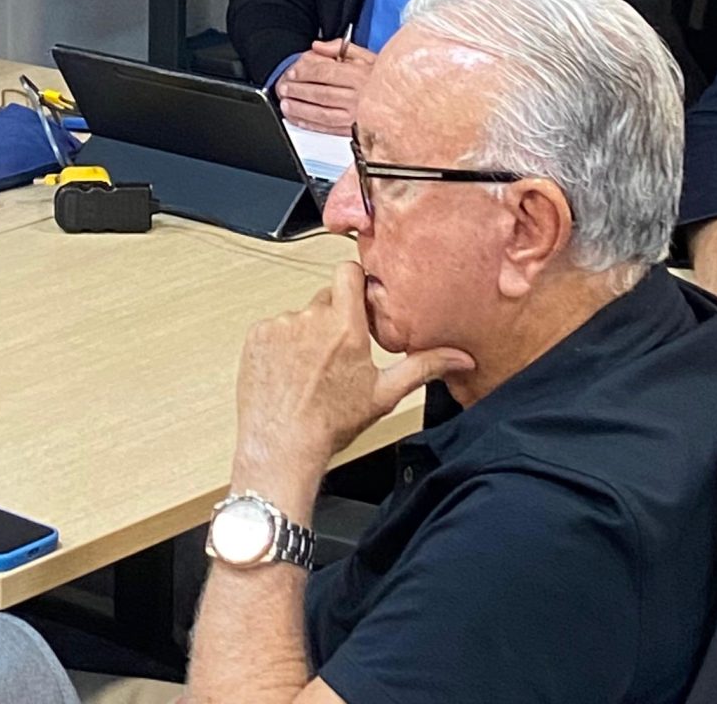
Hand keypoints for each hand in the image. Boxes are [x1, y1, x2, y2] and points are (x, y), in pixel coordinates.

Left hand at [231, 263, 472, 512]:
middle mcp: (311, 318)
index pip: (349, 271)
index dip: (356, 282)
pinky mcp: (257, 335)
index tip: (361, 300)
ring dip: (308, 333)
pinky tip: (289, 371)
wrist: (281, 445)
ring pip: (301, 315)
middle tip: (340, 352)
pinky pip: (275, 328)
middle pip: (327, 298)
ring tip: (311, 369)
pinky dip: (282, 344)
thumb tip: (459, 357)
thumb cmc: (331, 423)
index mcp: (345, 326)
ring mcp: (281, 324)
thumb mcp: (384, 394)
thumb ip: (424, 367)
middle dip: (336, 317)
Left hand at [274, 39, 378, 135]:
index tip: (292, 72)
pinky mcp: (356, 132)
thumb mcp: (366, 56)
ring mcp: (357, 117)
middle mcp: (359, 97)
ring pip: (322, 114)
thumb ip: (340, 48)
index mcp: (360, 75)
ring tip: (286, 104)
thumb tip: (317, 47)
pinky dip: (311, 125)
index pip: (325, 72)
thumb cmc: (385, 78)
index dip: (304, 72)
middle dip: (298, 91)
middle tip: (283, 88)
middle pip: (320, 93)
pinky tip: (299, 120)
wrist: (407, 101)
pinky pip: (329, 129)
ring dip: (300, 110)